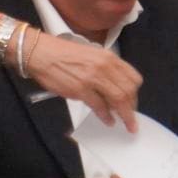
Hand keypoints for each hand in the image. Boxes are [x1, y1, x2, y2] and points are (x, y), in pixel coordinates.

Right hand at [25, 32, 142, 130]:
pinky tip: (108, 121)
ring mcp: (93, 78)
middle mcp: (105, 67)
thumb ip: (107, 69)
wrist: (42, 53)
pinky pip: (99, 106)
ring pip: (118, 99)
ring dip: (125, 115)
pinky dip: (106, 116)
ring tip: (126, 124)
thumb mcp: (93, 55)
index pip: (133, 78)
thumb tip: (116, 88)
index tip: (133, 102)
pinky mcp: (80, 89)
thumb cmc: (65, 54)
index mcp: (110, 57)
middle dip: (132, 107)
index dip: (135, 93)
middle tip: (131, 117)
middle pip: (128, 90)